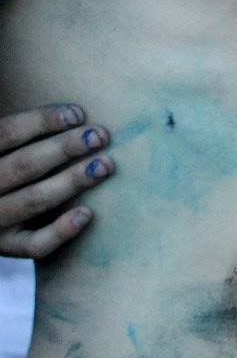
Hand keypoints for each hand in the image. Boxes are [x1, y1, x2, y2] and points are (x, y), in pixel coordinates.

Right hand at [0, 104, 112, 257]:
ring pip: (32, 201)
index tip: (79, 114)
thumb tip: (73, 110)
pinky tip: (87, 214)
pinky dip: (60, 231)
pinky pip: (33, 245)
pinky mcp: (6, 247)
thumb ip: (23, 136)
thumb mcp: (7, 151)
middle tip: (100, 136)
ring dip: (71, 182)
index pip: (6, 133)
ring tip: (105, 166)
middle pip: (22, 166)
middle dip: (64, 149)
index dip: (41, 121)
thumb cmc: (10, 166)